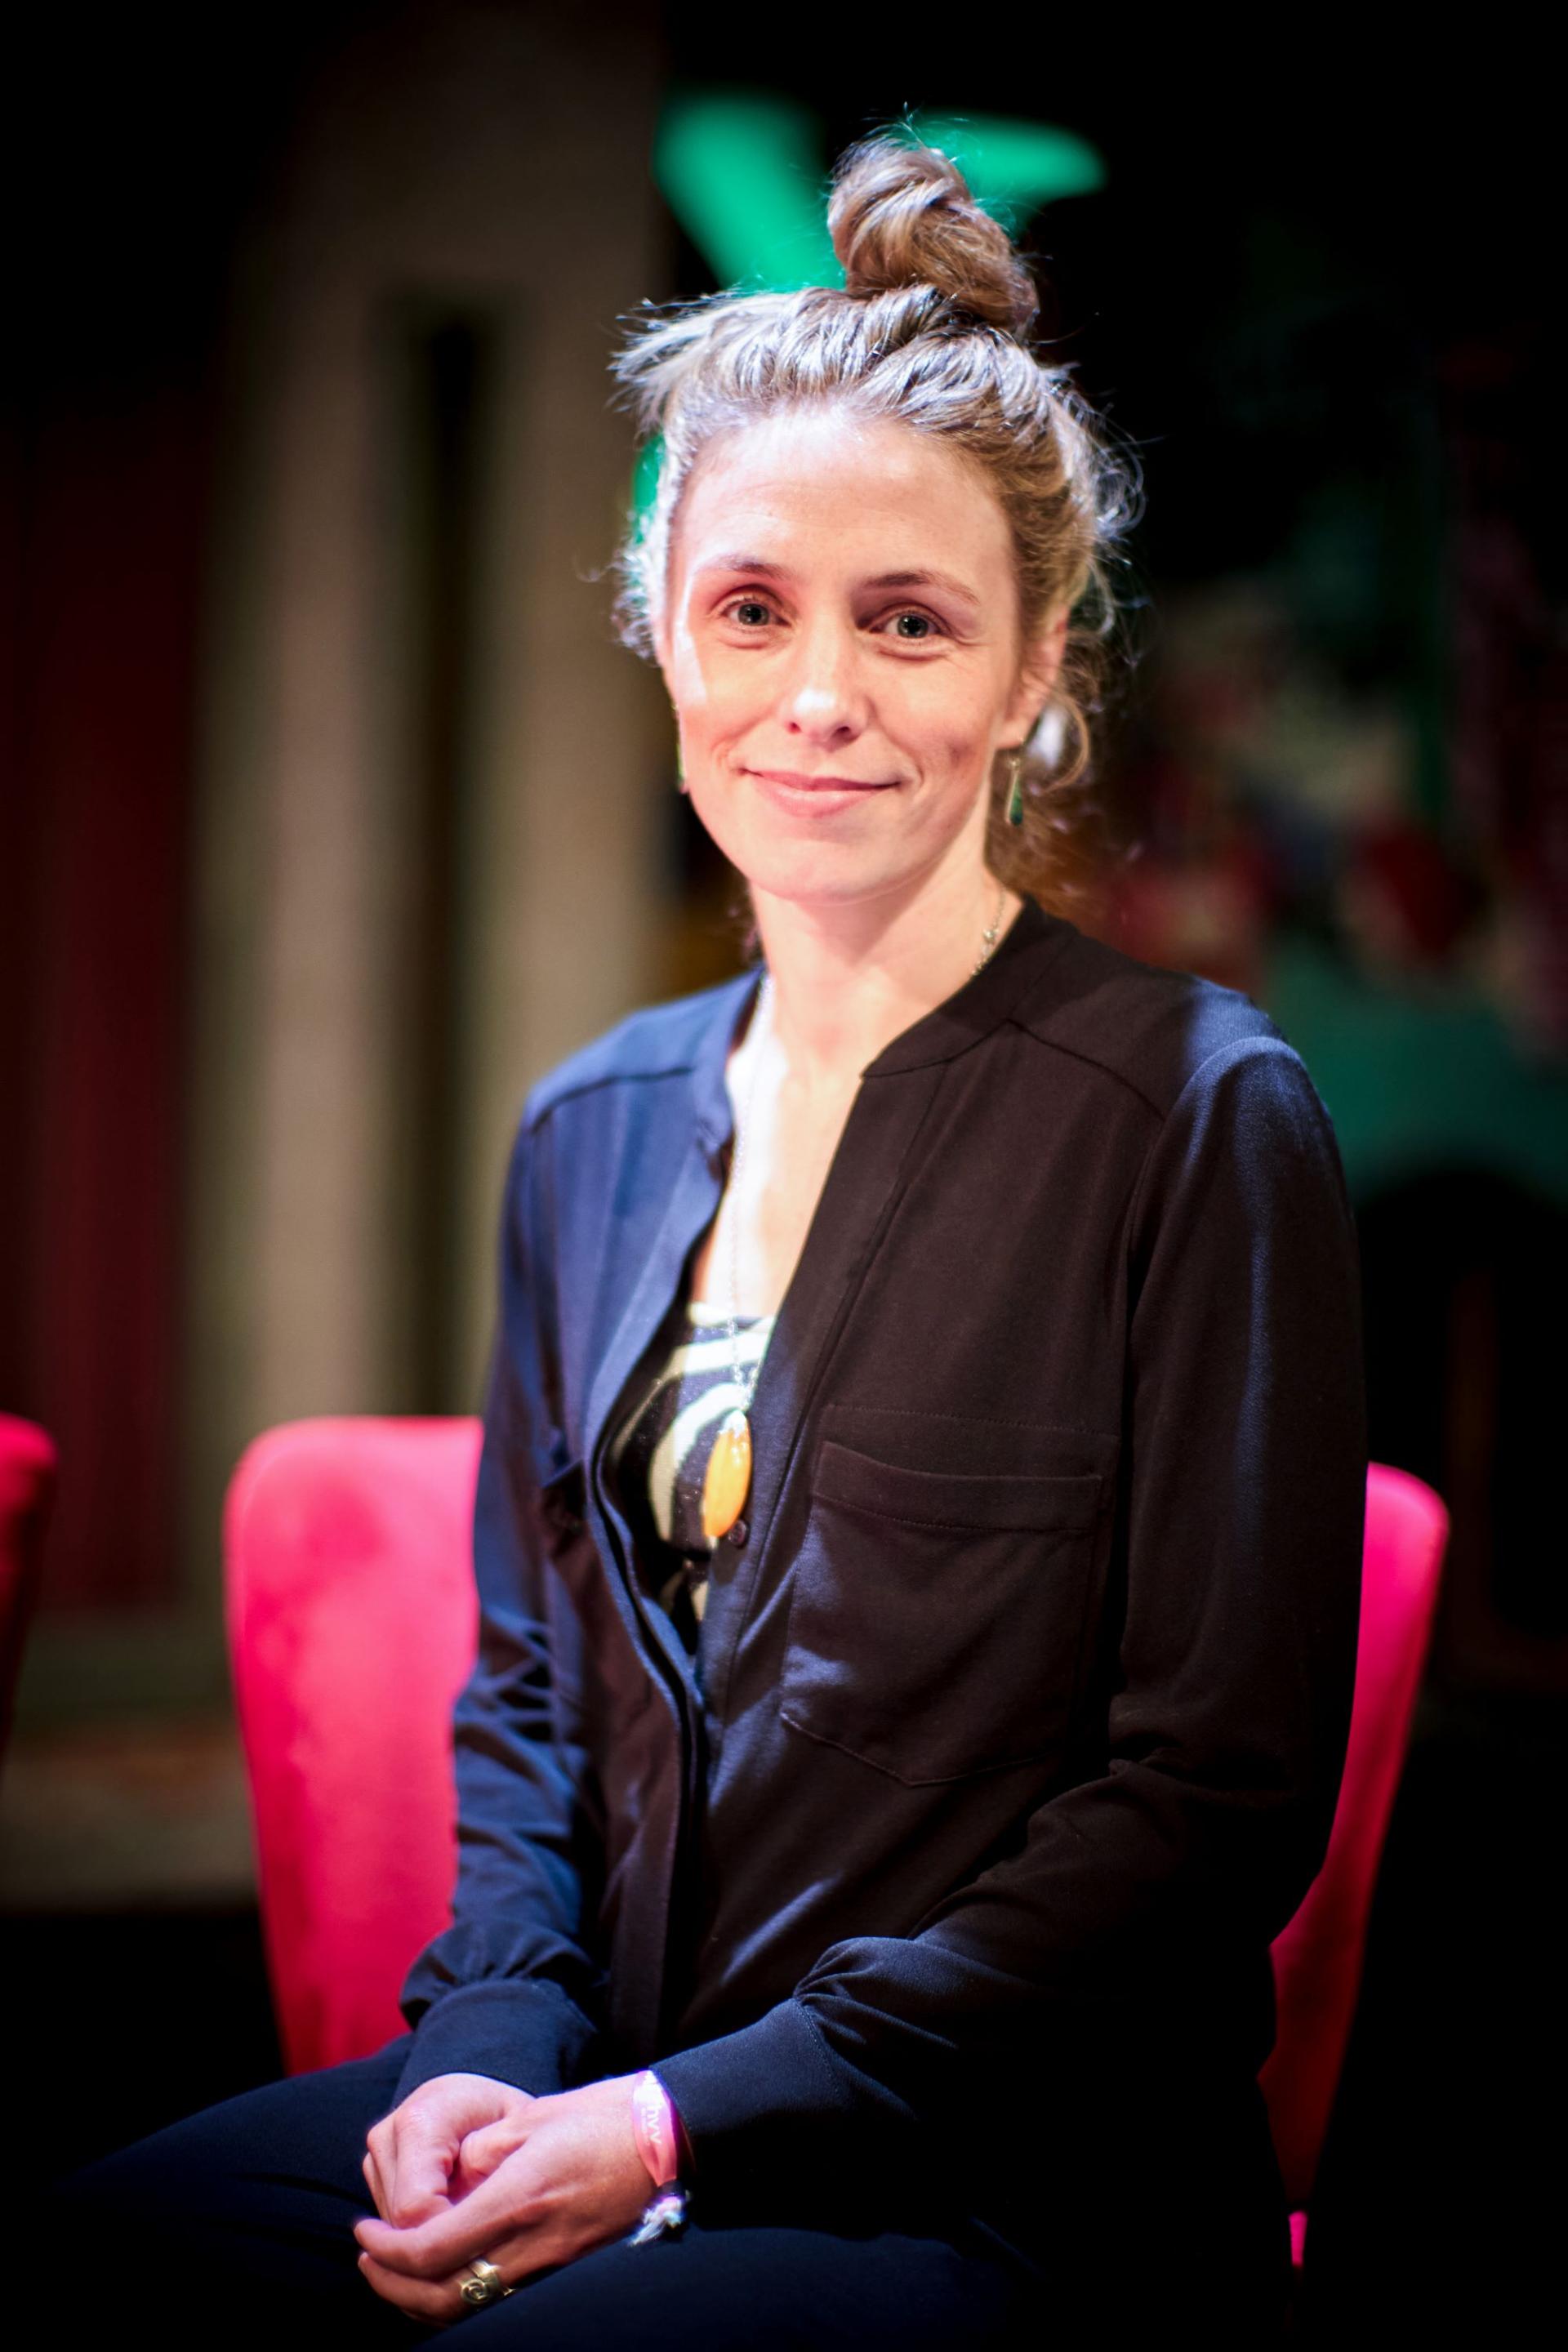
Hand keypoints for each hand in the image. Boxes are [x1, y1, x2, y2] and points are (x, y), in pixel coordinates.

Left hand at [355, 2073, 650, 2324]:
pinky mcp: (560, 2270)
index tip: (364, 2229)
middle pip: (443, 2297)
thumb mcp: (531, 2118)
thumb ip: (480, 2151)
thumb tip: (444, 2178)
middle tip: (366, 2257)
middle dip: (392, 2286)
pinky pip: (495, 2299)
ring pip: (468, 2308)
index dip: (388, 2249)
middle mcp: (532, 2243)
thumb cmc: (601, 2118)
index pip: (433, 2249)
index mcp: (519, 2197)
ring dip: (419, 2298)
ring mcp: (549, 2265)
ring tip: (392, 2269)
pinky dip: (456, 2297)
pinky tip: (442, 2271)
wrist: (666, 2142)